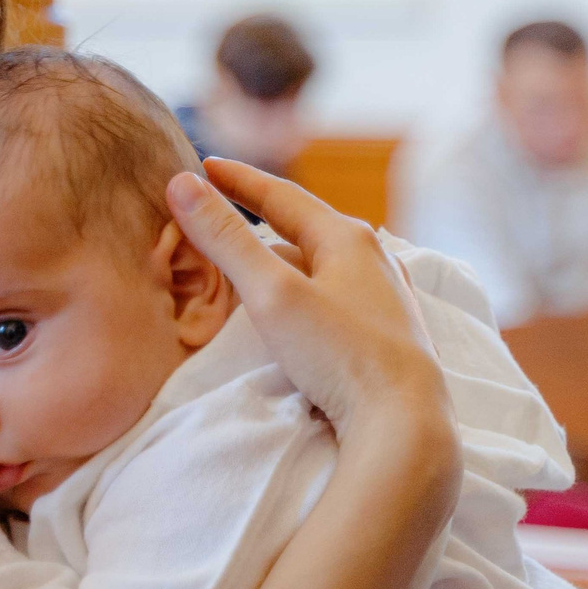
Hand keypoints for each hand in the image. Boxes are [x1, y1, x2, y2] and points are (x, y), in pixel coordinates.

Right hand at [168, 160, 448, 444]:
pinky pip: (337, 294)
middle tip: (222, 209)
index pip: (281, 195)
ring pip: (323, 264)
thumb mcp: (271, 293)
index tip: (202, 164)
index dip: (237, 180)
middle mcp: (374, 258)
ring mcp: (386, 296)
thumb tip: (182, 184)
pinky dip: (306, 288)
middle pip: (305, 227)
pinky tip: (298, 306)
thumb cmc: (340, 354)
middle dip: (261, 217)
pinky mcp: (389, 332)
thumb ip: (226, 239)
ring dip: (284, 257)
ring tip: (251, 261)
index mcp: (347, 238)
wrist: (406, 424)